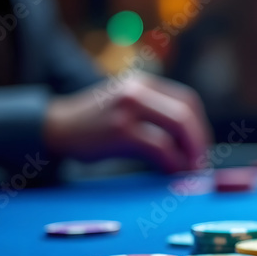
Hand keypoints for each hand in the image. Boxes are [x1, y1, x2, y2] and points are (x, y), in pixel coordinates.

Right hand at [43, 73, 211, 172]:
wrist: (56, 127)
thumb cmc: (94, 124)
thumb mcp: (125, 105)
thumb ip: (153, 113)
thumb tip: (190, 142)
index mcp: (143, 83)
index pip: (187, 100)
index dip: (199, 126)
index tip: (200, 148)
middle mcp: (138, 90)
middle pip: (186, 113)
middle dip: (199, 141)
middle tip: (200, 164)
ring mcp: (129, 108)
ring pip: (178, 126)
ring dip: (190, 152)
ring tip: (189, 170)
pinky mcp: (121, 130)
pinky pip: (160, 147)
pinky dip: (172, 162)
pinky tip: (171, 172)